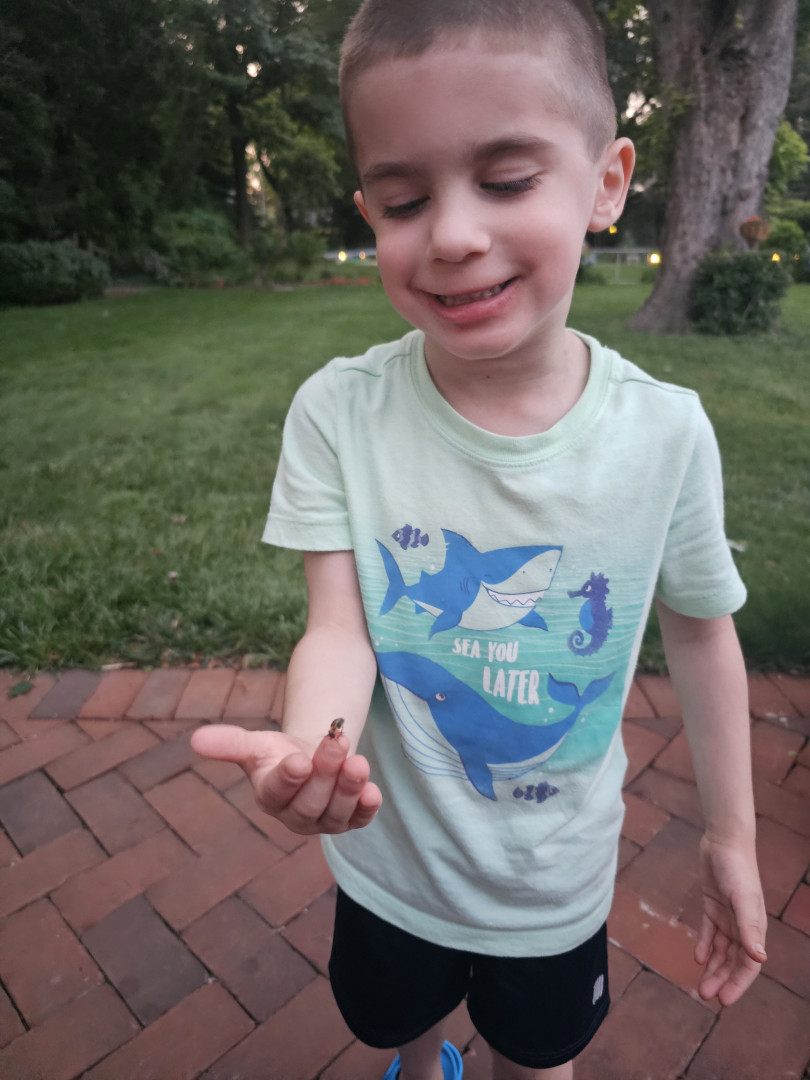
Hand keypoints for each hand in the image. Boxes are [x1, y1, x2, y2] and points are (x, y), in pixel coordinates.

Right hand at [190, 724, 381, 835]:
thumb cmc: (278, 753)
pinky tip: (373, 790)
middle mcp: (296, 816)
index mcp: (270, 796)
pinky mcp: (351, 819)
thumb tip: (195, 739)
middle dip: (325, 771)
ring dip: (349, 786)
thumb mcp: (255, 744)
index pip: (277, 792)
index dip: (289, 778)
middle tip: (336, 740)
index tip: (299, 759)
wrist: (310, 757)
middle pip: (311, 801)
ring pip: (337, 811)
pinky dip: (367, 807)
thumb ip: (230, 743)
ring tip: (358, 760)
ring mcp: (325, 820)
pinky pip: (360, 818)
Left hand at [695, 834, 767, 1004]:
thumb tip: (759, 958)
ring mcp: (728, 916)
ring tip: (701, 986)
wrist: (724, 841)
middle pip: (733, 961)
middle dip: (722, 980)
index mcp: (754, 928)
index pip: (748, 965)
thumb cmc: (737, 869)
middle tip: (705, 996)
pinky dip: (705, 946)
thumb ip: (749, 928)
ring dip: (713, 968)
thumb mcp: (742, 899)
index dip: (738, 984)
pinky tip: (698, 958)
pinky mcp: (713, 906)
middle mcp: (742, 925)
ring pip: (721, 950)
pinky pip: (710, 932)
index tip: (724, 1001)